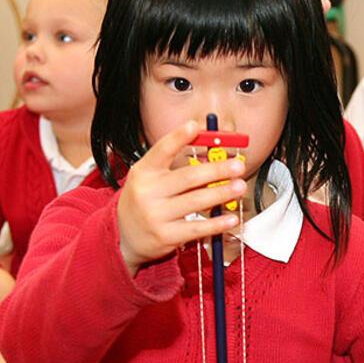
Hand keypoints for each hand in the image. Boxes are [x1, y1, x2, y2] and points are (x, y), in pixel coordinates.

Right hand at [116, 121, 247, 274]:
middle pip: (188, 177)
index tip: (194, 126)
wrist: (124, 236)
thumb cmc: (144, 202)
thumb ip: (173, 167)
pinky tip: (231, 217)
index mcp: (144, 172)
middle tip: (237, 166)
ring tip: (239, 186)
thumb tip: (211, 158)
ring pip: (196, 201)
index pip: (161, 150)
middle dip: (216, 170)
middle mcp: (148, 192)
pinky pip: (197, 228)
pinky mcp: (166, 236)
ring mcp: (156, 215)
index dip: (178, 137)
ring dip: (222, 193)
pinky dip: (217, 223)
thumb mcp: (150, 179)